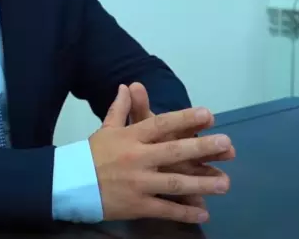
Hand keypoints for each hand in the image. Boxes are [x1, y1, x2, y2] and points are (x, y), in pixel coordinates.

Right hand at [88, 85, 233, 223]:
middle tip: (227, 144)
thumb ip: (120, 109)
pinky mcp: (137, 205)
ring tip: (225, 183)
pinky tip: (204, 212)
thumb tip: (127, 86)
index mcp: (131, 137)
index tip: (208, 114)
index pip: (161, 124)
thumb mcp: (106, 129)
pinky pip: (165, 209)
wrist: (71, 184)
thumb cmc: (91, 155)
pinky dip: (185, 212)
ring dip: (202, 183)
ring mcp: (139, 183)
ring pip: (175, 183)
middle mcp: (138, 158)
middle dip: (202, 148)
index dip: (185, 119)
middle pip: (174, 152)